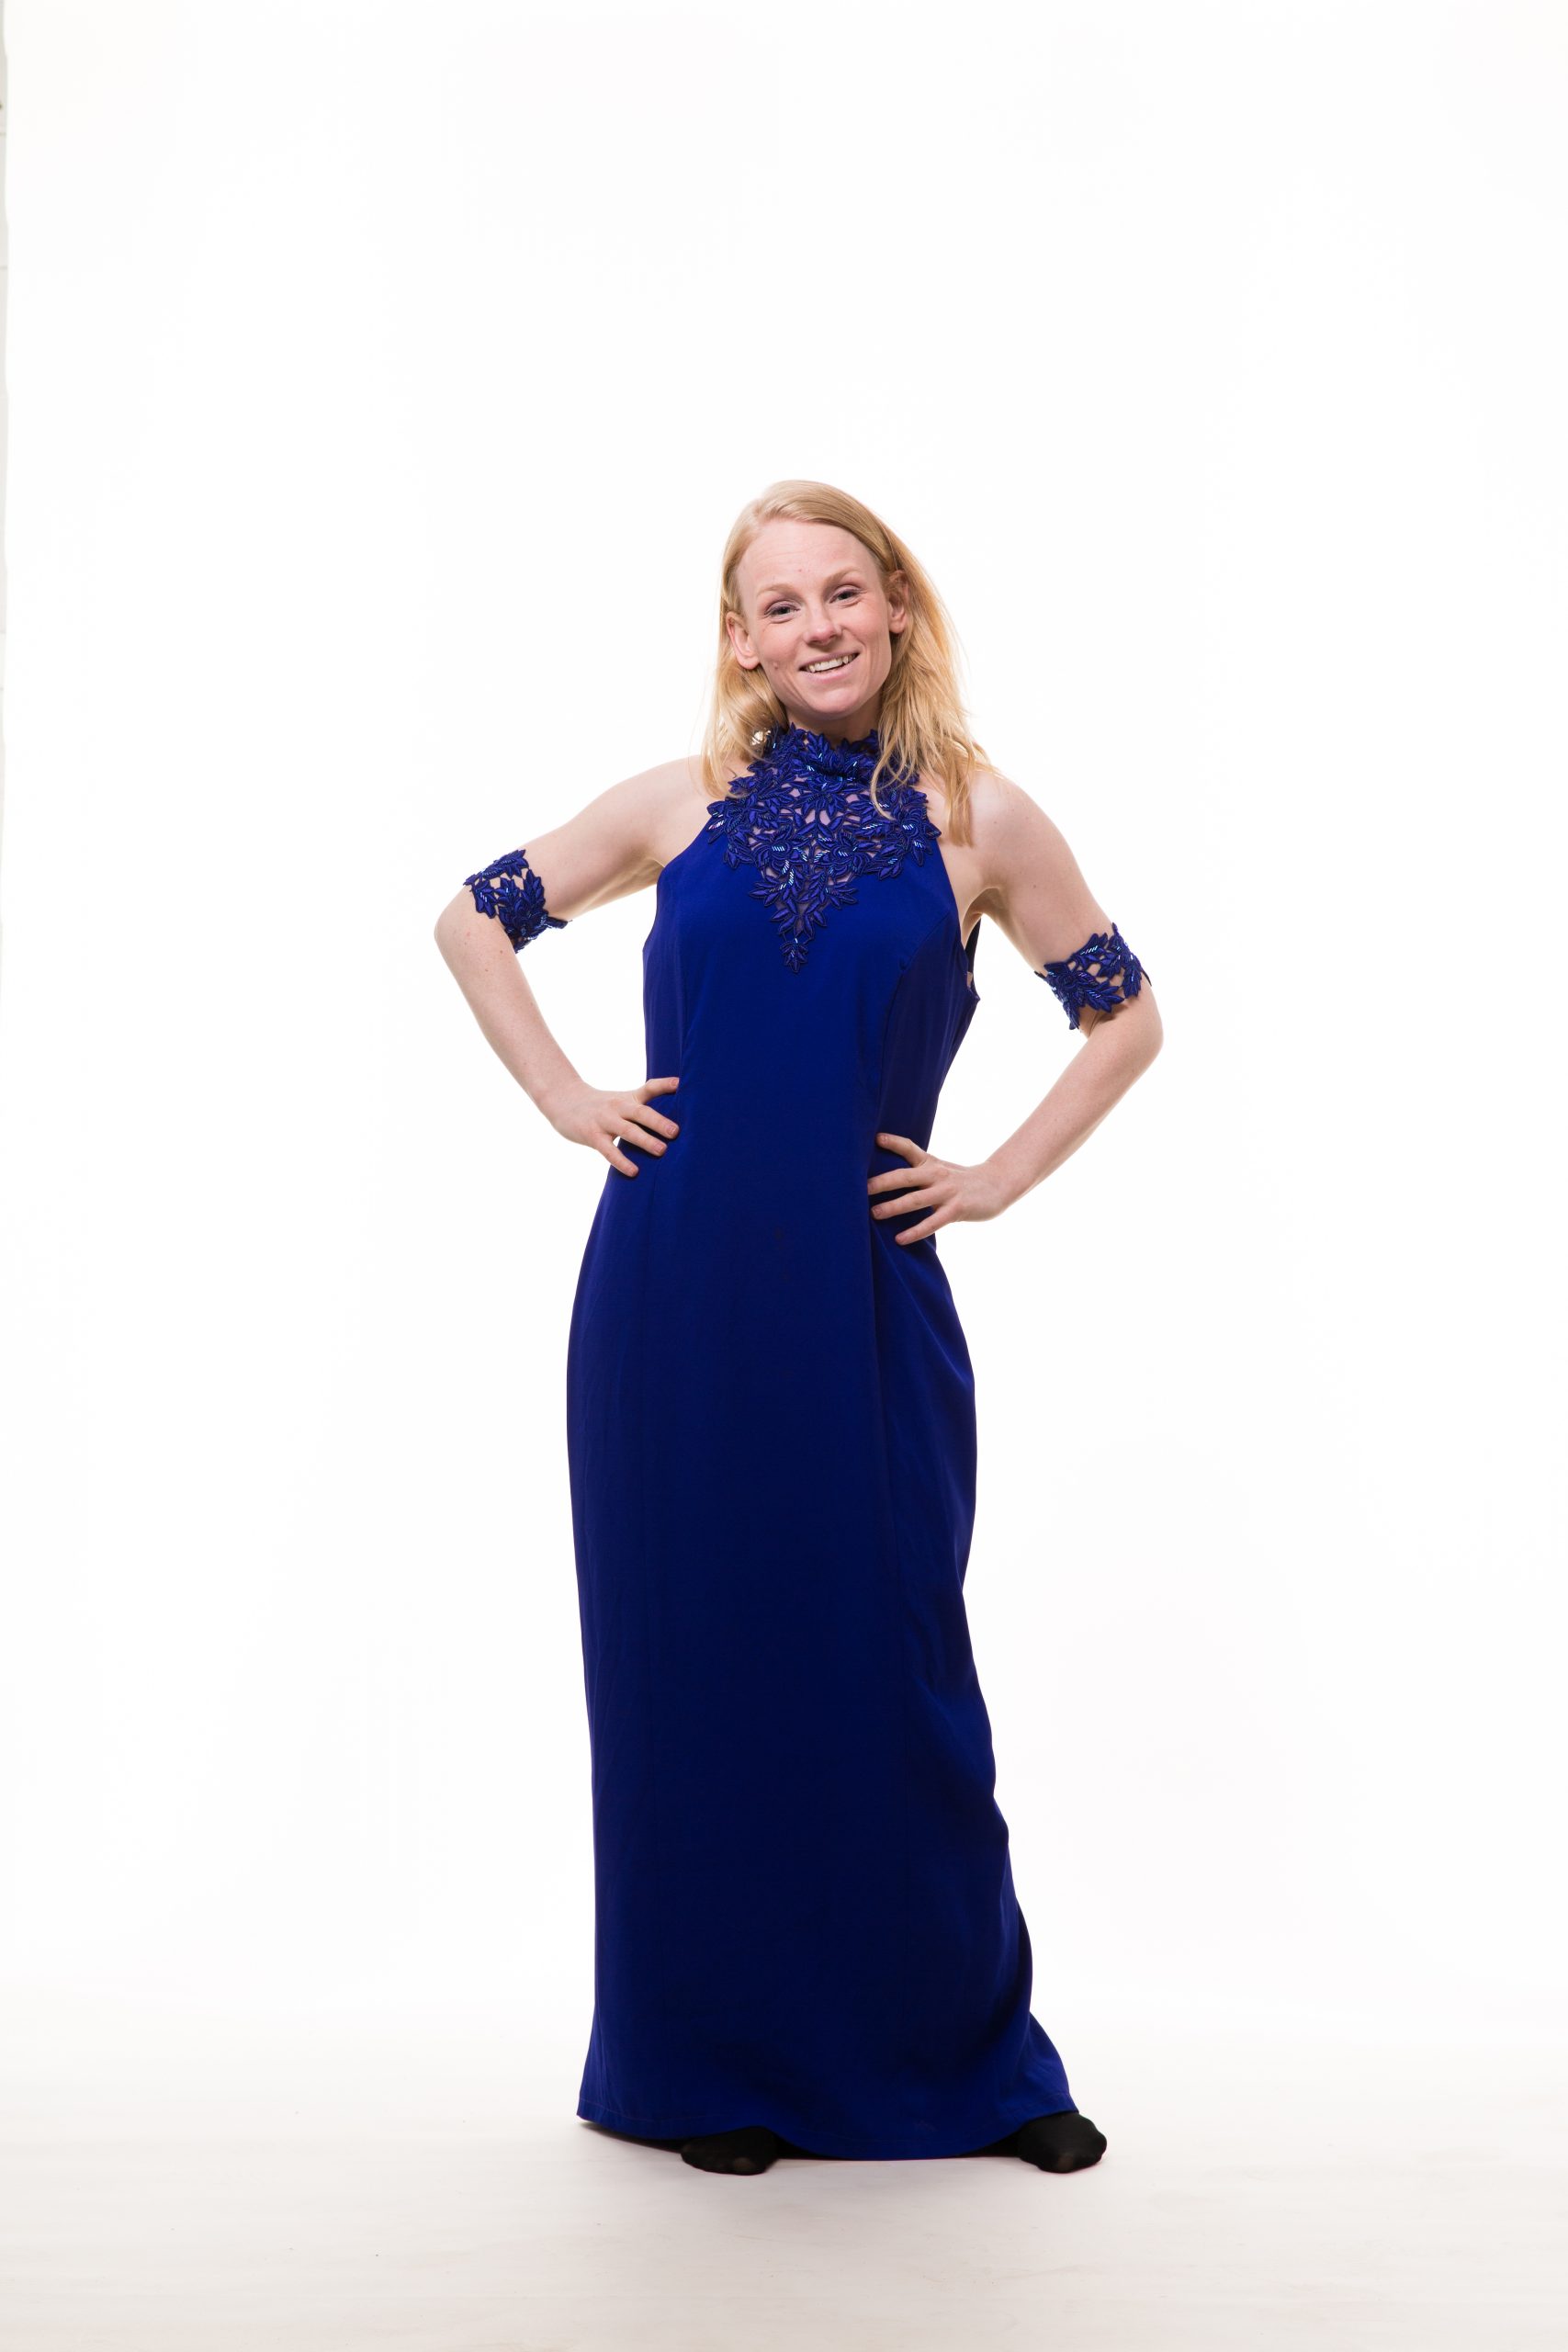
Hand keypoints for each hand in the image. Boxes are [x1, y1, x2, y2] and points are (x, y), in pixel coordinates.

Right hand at [541, 1075, 679, 1175]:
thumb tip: (673, 1116)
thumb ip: (644, 1104)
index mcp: (628, 1098)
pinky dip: (622, 1161)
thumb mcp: (622, 1099)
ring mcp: (605, 1121)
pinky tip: (634, 1171)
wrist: (564, 1101)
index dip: (664, 1085)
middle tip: (676, 1132)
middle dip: (659, 1122)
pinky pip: (609, 1150)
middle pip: (641, 1112)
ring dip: (645, 1140)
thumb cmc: (601, 1105)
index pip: (648, 1088)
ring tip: (662, 1151)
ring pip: (627, 1131)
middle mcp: (618, 1107)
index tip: (680, 1084)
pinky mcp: (592, 1135)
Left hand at [866, 1132, 1009, 1243]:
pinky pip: (932, 1223)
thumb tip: (884, 1177)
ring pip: (915, 1200)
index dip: (893, 1142)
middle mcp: (936, 1175)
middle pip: (905, 1176)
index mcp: (930, 1163)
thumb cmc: (960, 1180)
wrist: (997, 1185)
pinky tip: (900, 1239)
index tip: (875, 1138)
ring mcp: (946, 1192)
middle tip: (860, 1188)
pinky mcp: (956, 1210)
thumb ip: (917, 1171)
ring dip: (894, 1207)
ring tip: (874, 1214)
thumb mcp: (939, 1169)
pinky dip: (915, 1231)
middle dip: (882, 1182)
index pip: (909, 1148)